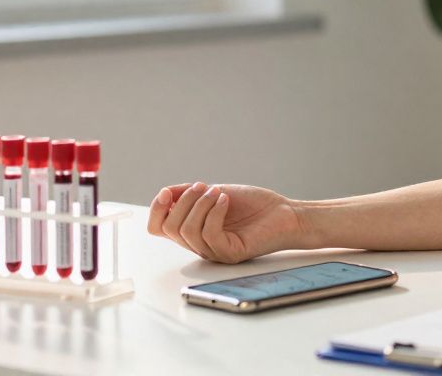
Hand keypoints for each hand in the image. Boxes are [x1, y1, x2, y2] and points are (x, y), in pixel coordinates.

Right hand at [147, 182, 308, 263]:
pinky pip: (209, 234)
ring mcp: (214, 251)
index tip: (168, 192)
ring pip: (188, 230)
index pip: (158, 228)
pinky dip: (214, 212)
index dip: (156, 210)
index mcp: (193, 229)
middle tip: (203, 186)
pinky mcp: (229, 253)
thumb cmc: (254, 205)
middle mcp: (199, 243)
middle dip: (183, 201)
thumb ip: (189, 194)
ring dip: (200, 204)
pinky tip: (226, 200)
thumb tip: (165, 193)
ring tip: (219, 192)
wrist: (285, 213)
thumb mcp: (215, 193)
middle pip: (169, 228)